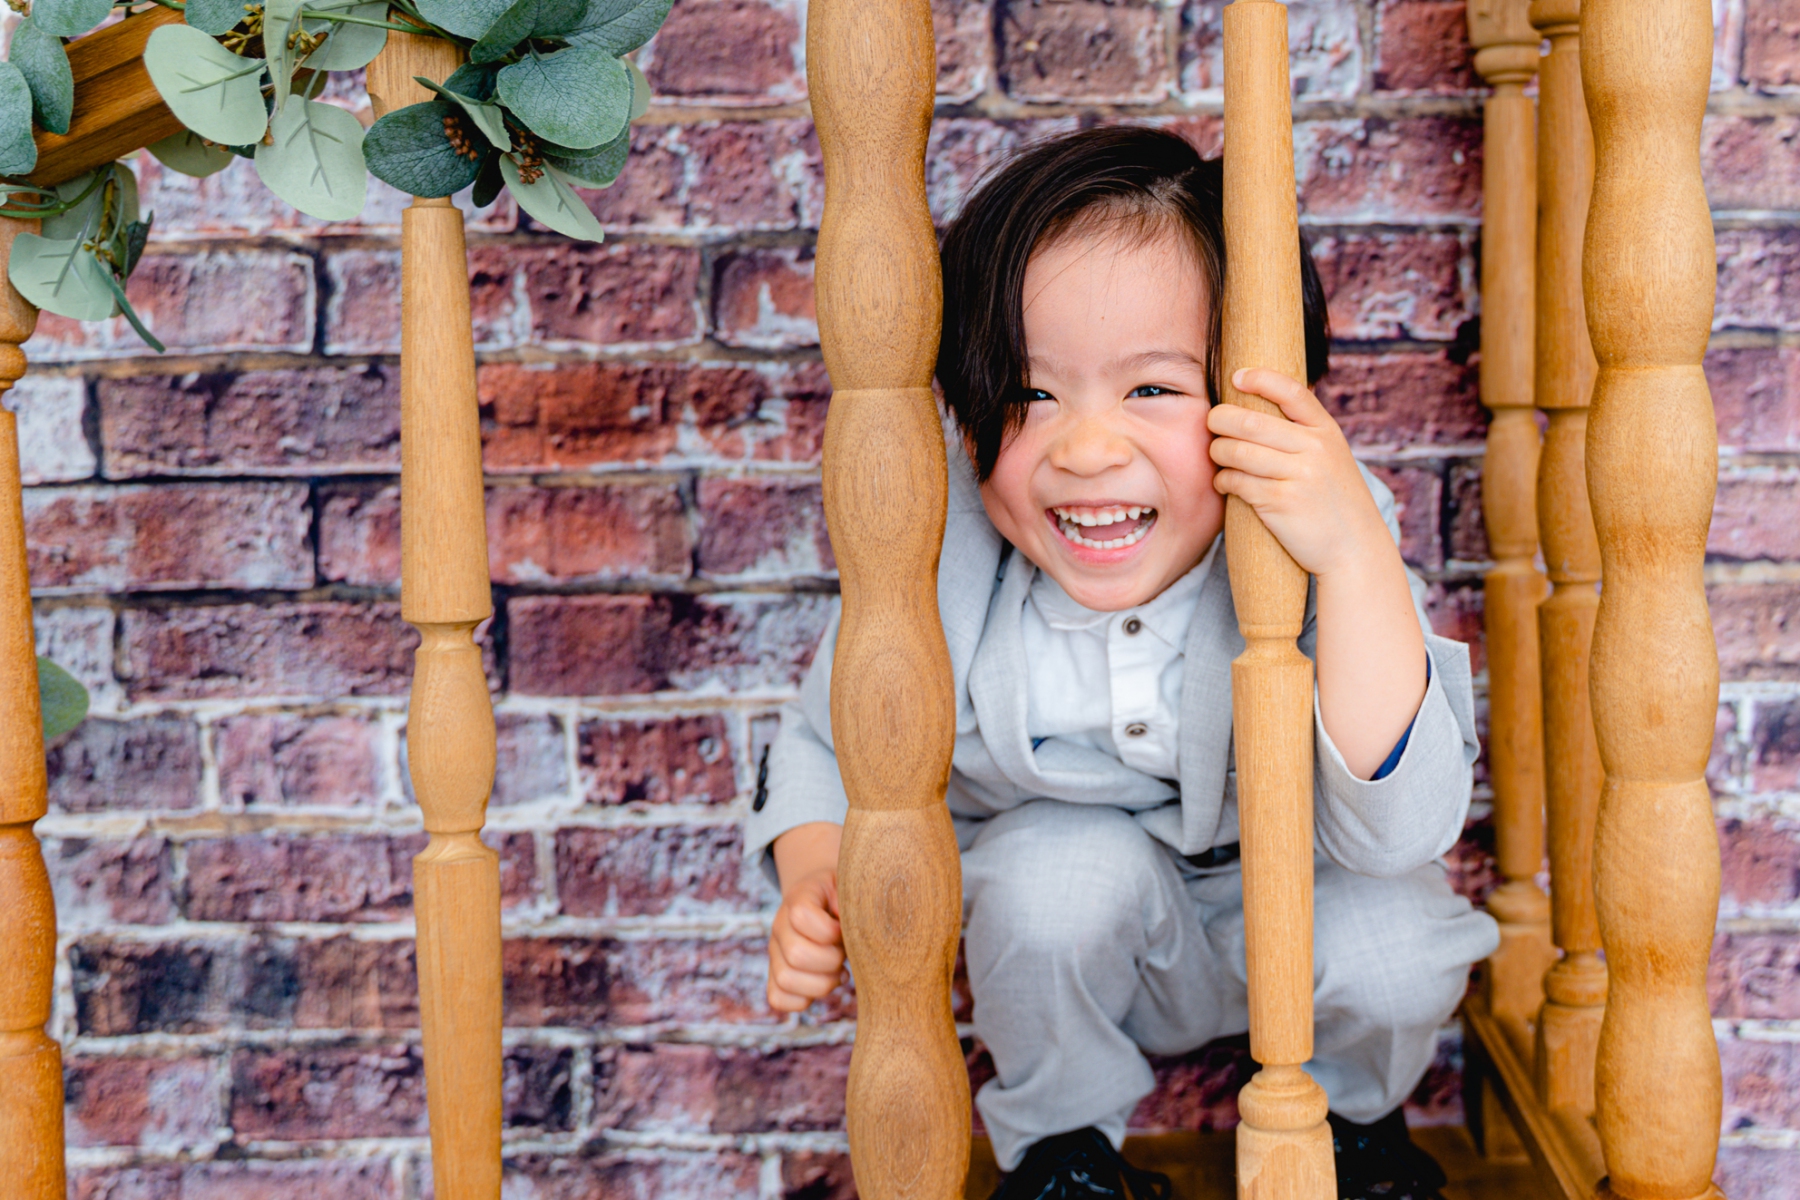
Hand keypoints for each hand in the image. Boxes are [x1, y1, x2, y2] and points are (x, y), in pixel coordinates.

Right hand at [767, 866, 845, 1012]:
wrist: (822, 901)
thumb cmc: (842, 898)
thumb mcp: (849, 888)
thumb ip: (851, 898)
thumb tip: (846, 921)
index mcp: (798, 898)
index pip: (801, 916)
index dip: (830, 931)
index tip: (844, 932)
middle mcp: (780, 925)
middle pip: (795, 954)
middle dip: (830, 961)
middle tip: (844, 956)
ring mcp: (775, 952)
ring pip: (785, 979)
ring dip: (820, 984)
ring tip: (838, 973)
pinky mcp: (776, 975)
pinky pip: (778, 998)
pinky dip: (803, 1000)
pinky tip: (822, 985)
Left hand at [1206, 368, 1389, 579]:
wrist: (1355, 550)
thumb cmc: (1335, 503)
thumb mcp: (1333, 459)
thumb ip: (1305, 435)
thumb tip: (1257, 410)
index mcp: (1327, 432)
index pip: (1291, 391)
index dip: (1260, 378)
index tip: (1236, 376)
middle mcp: (1314, 449)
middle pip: (1250, 421)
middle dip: (1220, 419)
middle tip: (1212, 423)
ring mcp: (1298, 475)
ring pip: (1237, 451)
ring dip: (1217, 452)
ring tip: (1217, 456)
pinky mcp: (1280, 502)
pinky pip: (1236, 481)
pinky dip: (1223, 480)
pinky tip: (1224, 483)